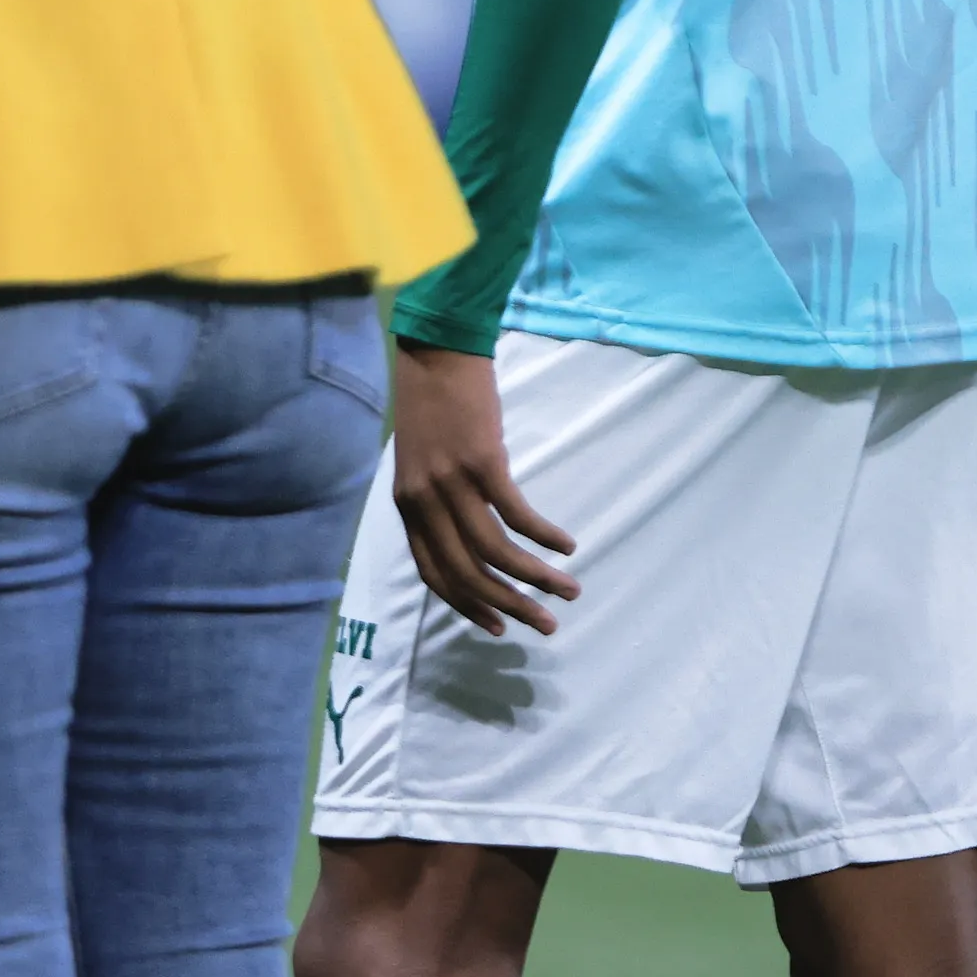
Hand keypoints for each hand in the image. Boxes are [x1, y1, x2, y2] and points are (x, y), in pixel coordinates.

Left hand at [387, 339, 580, 636]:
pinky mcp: (483, 461)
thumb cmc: (430, 404)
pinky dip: (545, 536)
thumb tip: (463, 538)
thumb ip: (433, 501)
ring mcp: (453, 482)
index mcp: (408, 505)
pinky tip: (566, 546)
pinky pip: (517, 514)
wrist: (435, 350)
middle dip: (510, 606)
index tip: (498, 626)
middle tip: (545, 626)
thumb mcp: (419, 461)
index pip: (433, 573)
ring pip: (496, 552)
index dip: (467, 605)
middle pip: (468, 572)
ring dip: (536, 578)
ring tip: (568, 592)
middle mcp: (426, 501)